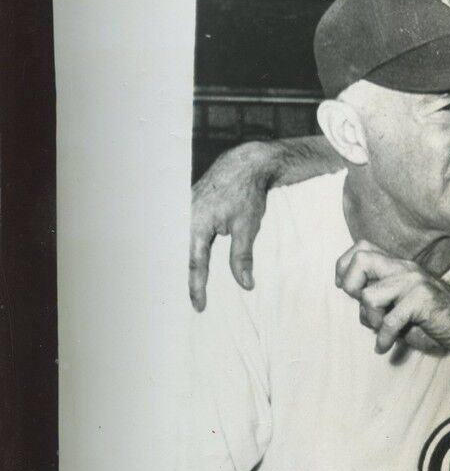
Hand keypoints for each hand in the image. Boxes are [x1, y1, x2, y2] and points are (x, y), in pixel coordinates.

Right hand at [189, 143, 275, 310]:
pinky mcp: (191, 206)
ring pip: (183, 243)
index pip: (196, 263)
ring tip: (182, 286)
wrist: (246, 164)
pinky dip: (188, 247)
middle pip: (183, 254)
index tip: (199, 306)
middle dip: (184, 277)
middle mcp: (186, 215)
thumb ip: (242, 257)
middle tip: (185, 303)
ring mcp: (186, 209)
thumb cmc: (246, 193)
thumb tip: (245, 285)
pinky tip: (187, 259)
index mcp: (198, 222)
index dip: (197, 287)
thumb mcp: (247, 227)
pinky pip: (186, 231)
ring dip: (184, 262)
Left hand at [335, 243, 449, 358]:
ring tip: (382, 331)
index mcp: (398, 266)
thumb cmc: (433, 319)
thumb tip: (357, 306)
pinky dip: (384, 338)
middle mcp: (404, 268)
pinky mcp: (421, 300)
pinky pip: (389, 321)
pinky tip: (385, 347)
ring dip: (371, 320)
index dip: (345, 267)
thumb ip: (381, 298)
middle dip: (352, 286)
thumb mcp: (402, 304)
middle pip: (361, 260)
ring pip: (369, 296)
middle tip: (365, 307)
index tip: (348, 289)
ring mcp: (413, 282)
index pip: (361, 249)